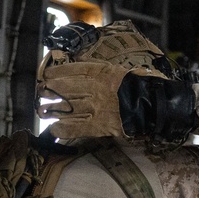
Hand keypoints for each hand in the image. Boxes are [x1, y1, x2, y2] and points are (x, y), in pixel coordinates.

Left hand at [39, 65, 197, 142]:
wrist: (157, 105)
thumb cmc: (144, 87)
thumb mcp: (124, 72)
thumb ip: (107, 72)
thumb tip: (92, 72)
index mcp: (103, 72)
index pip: (75, 69)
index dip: (59, 72)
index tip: (48, 74)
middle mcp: (96, 87)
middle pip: (66, 87)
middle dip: (51, 90)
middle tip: (41, 92)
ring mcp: (97, 106)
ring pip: (68, 106)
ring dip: (52, 109)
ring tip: (42, 110)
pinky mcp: (100, 124)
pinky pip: (76, 126)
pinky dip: (63, 128)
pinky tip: (54, 128)